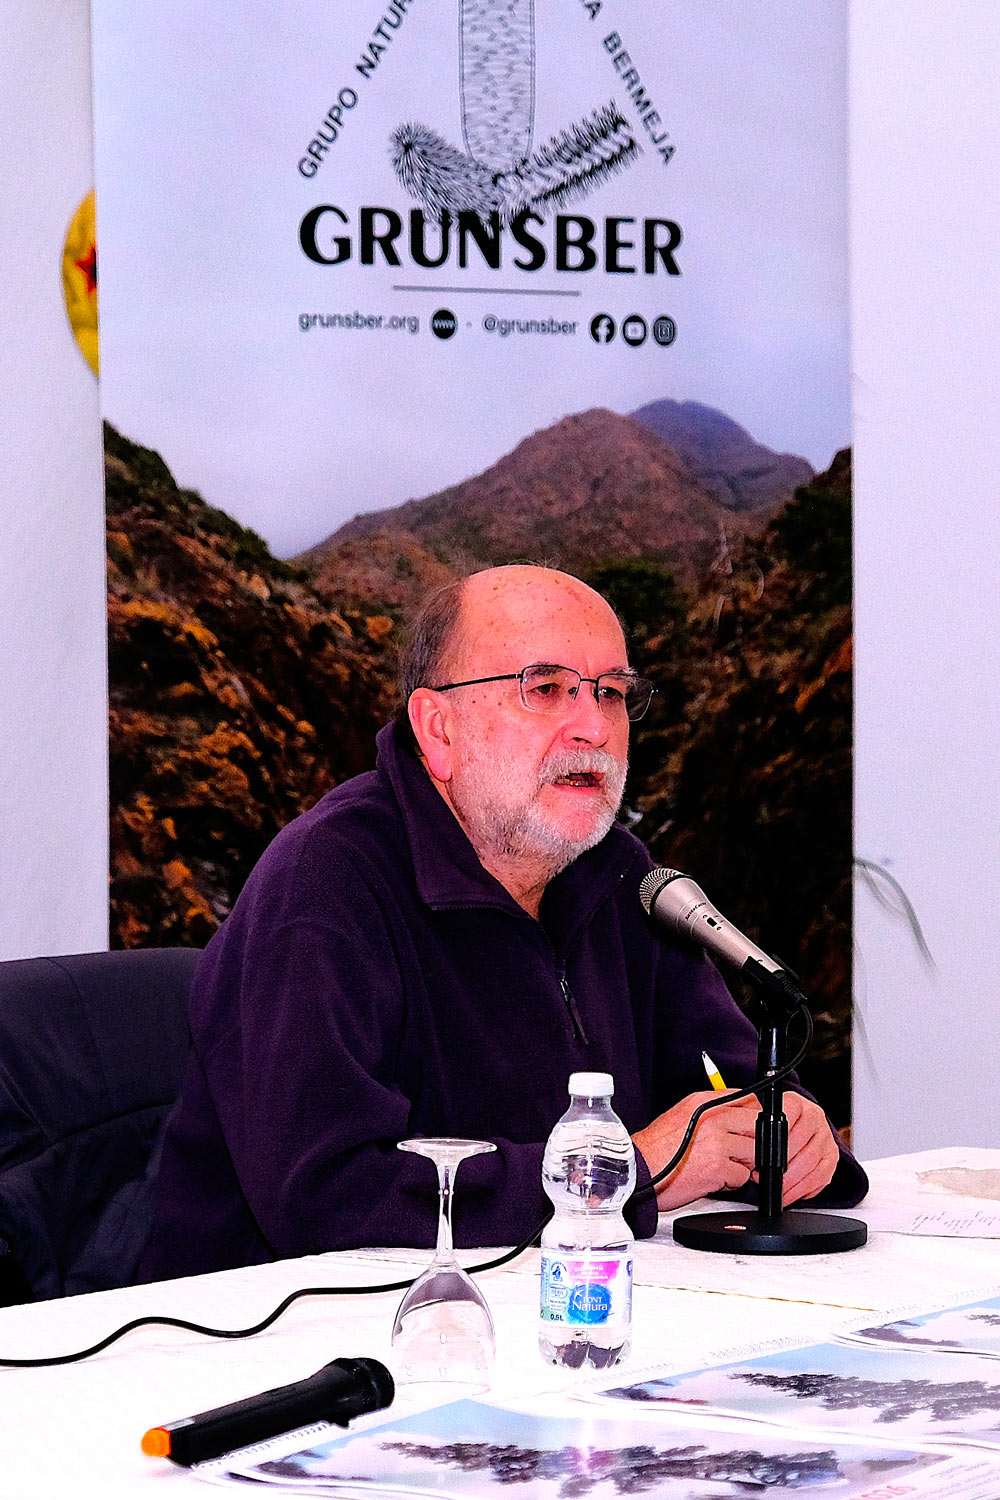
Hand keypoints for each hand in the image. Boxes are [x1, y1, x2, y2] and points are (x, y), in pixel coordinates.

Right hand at [632, 1090, 840, 1211]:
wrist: (638, 1170)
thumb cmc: (658, 1148)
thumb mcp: (683, 1114)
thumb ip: (712, 1111)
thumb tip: (741, 1115)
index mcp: (705, 1100)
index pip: (749, 1100)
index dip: (754, 1118)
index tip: (749, 1130)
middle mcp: (714, 1117)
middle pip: (759, 1126)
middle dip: (754, 1143)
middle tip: (739, 1153)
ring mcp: (718, 1142)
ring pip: (755, 1153)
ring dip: (743, 1164)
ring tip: (721, 1166)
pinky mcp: (718, 1167)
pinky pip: (743, 1177)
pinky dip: (732, 1182)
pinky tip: (713, 1178)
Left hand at [766, 1092, 839, 1206]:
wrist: (798, 1126)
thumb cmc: (775, 1126)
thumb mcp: (762, 1118)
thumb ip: (756, 1127)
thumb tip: (744, 1144)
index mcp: (796, 1103)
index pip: (786, 1117)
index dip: (773, 1140)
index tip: (760, 1156)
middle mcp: (814, 1117)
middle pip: (798, 1144)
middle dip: (778, 1166)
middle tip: (762, 1176)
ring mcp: (825, 1137)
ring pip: (810, 1164)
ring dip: (790, 1181)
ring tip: (774, 1187)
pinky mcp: (832, 1157)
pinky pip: (819, 1178)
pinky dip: (802, 1190)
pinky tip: (789, 1192)